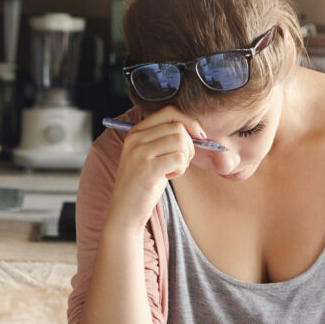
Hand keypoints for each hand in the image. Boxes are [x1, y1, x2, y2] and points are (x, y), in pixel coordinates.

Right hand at [106, 106, 206, 231]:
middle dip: (189, 145)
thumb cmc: (142, 184)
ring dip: (184, 158)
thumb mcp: (149, 155)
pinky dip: (180, 169)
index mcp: (136, 132)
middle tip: (180, 162)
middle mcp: (135, 139)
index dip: (189, 121)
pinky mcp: (147, 169)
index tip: (199, 135)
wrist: (125, 210)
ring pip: (181, 142)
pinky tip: (169, 177)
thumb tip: (195, 128)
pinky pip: (179, 159)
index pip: (169, 112)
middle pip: (178, 128)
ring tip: (172, 170)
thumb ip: (165, 139)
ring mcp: (139, 153)